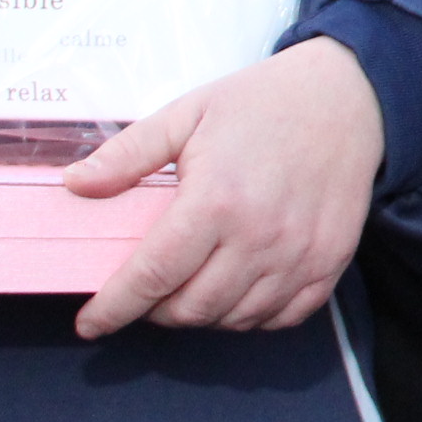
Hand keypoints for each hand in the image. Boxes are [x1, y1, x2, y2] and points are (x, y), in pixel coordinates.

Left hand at [69, 36, 382, 337]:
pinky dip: (250, 317)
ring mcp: (299, 255)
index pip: (152, 276)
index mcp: (215, 200)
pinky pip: (281, 318)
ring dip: (202, 314)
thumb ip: (128, 154)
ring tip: (190, 286)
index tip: (91, 324)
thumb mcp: (186, 114)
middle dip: (156, 311)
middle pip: (192, 309)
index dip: (115, 308)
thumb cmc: (261, 103)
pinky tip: (236, 291)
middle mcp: (259, 237)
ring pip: (234, 319)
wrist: (347, 96)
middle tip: (147, 290)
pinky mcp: (329, 263)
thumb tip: (74, 185)